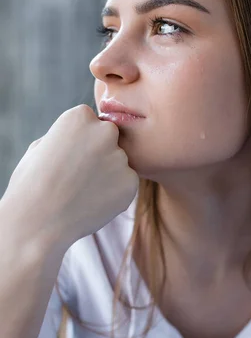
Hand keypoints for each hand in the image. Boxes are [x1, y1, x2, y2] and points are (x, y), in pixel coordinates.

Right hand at [2, 105, 138, 249]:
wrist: (37, 221)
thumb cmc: (32, 184)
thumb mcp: (42, 146)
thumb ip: (69, 136)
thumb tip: (84, 136)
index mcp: (80, 116)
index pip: (92, 122)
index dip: (80, 142)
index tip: (68, 157)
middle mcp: (105, 131)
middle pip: (110, 139)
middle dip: (99, 153)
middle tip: (79, 176)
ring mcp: (120, 157)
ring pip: (118, 163)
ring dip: (108, 174)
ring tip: (82, 192)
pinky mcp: (131, 182)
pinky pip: (126, 184)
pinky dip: (115, 193)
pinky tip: (93, 202)